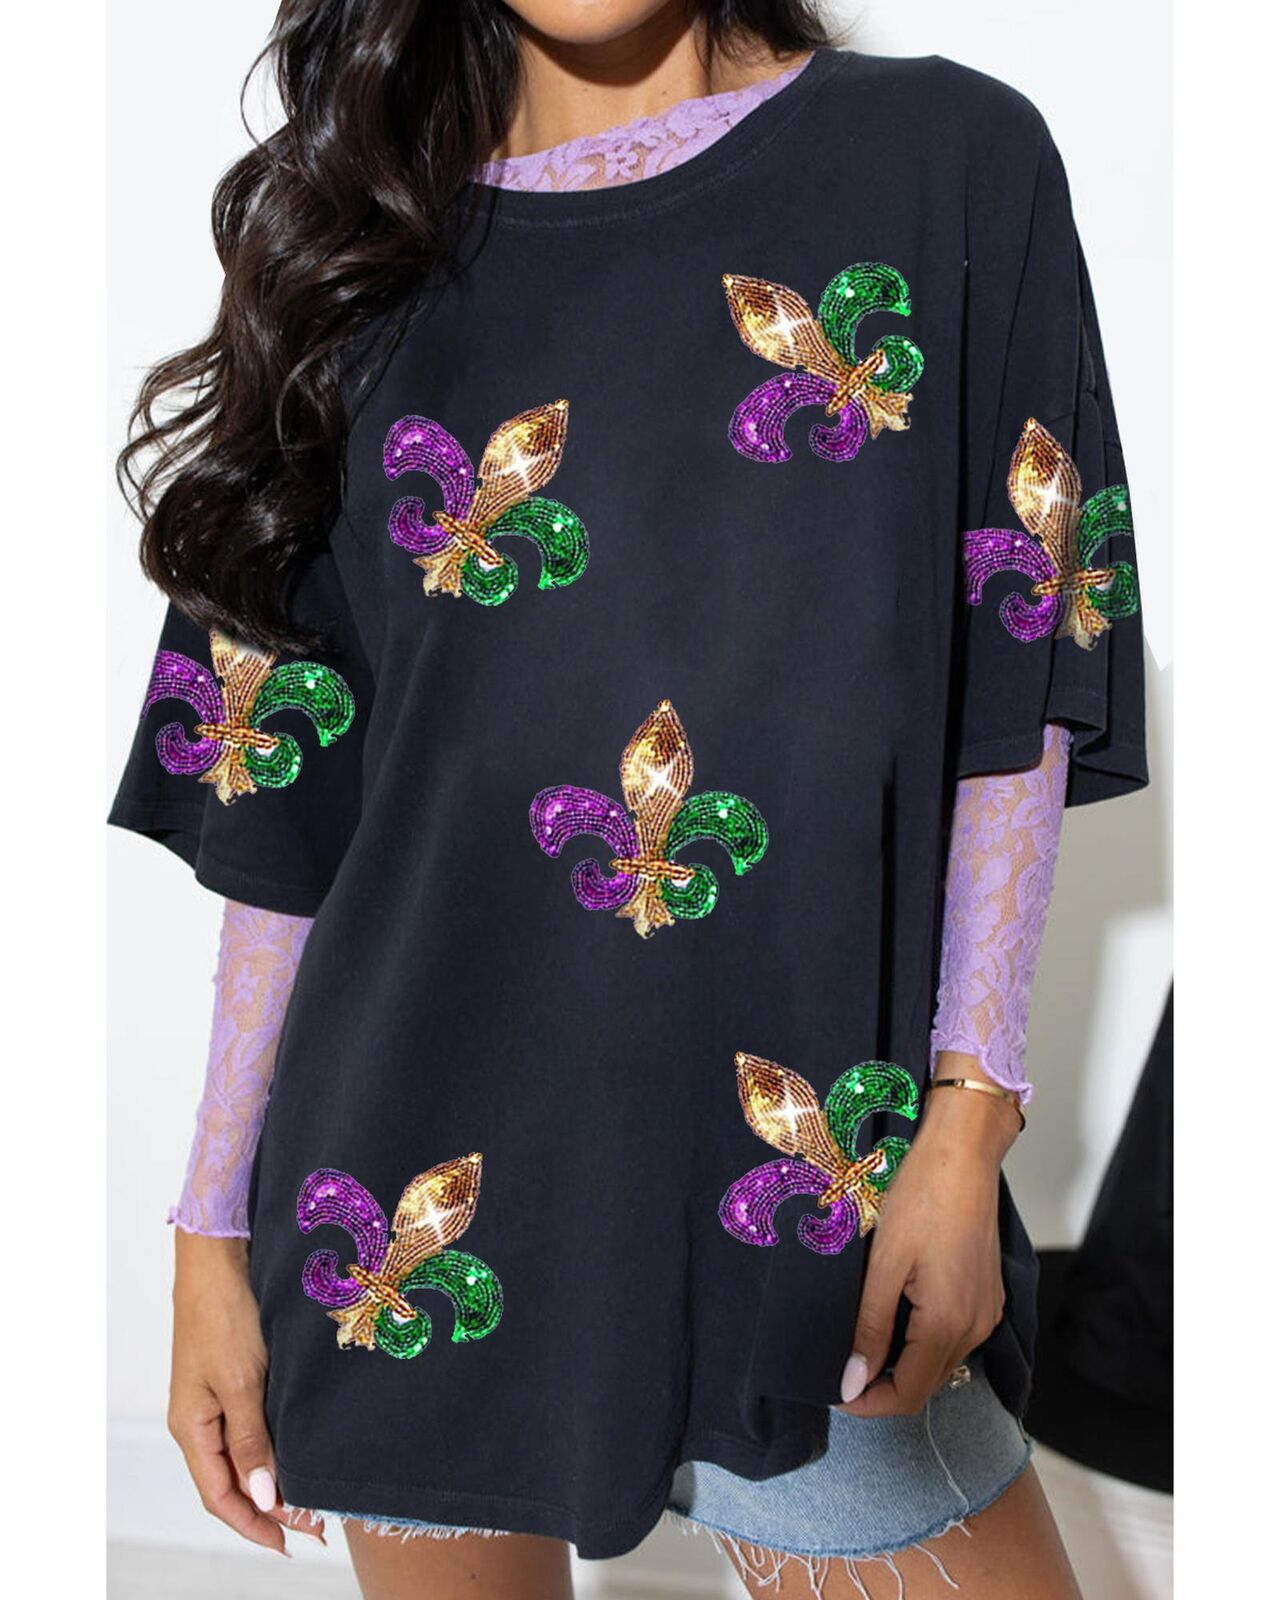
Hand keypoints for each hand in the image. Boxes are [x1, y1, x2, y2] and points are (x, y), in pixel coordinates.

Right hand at [169, 1230, 324, 1552]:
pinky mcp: (234, 1375)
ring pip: (242, 1455)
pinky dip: (273, 1447)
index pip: (219, 1496)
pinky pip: (250, 1427)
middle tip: (316, 1525)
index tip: (293, 1543)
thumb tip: (264, 1500)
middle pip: (230, 1481)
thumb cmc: (225, 1312)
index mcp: (190, 1425)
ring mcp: (214, 1396)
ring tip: (312, 1496)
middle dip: (269, 1508)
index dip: (254, 1524)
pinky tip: (298, 1450)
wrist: (222, 1254)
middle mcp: (199, 1417)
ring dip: (274, 1479)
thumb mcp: (241, 1382)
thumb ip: (250, 1441)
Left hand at [835, 1067, 1020, 1416]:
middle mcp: (976, 1327)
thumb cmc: (922, 1197)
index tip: (835, 1392)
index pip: (909, 1394)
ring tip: (863, 1339)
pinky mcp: (988, 1296)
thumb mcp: (884, 1264)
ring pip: (941, 1363)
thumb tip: (853, 1383)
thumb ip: (869, 1327)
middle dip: (883, 1385)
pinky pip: (955, 1337)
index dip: (869, 1403)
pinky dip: (923, 1341)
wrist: (964, 1154)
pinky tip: (896, 1316)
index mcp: (949, 1324)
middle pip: (926, 1383)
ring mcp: (987, 1312)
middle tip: (842, 1365)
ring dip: (903, 1363)